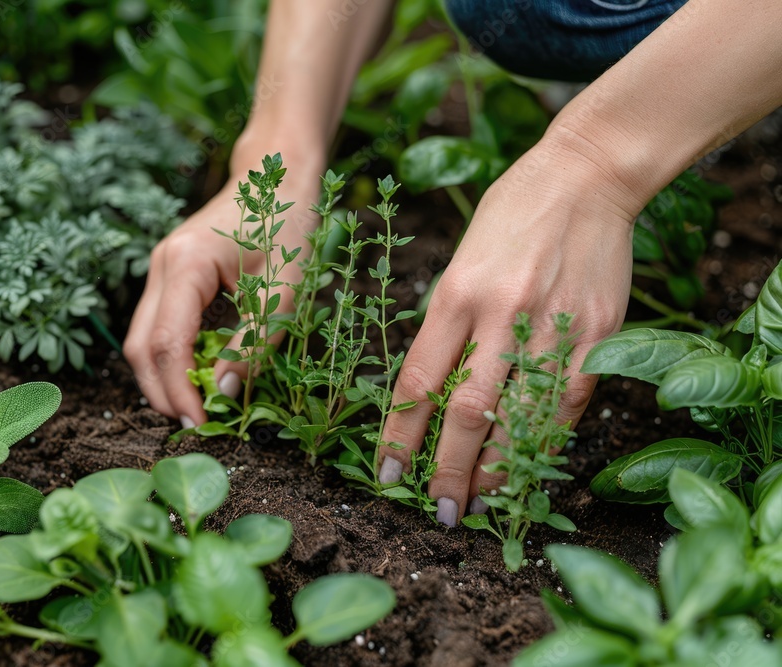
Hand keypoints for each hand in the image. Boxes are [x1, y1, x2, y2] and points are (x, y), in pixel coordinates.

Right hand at [125, 167, 320, 427]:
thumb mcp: (284, 289)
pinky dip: (171, 357)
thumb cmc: (288, 223)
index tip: (202, 425)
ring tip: (199, 406)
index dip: (179, 391)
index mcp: (187, 264)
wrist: (277, 175)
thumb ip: (253, 342)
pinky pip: (156, 325)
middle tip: (197, 425)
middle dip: (163, 393)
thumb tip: (224, 392)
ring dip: (164, 378)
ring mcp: (159, 268)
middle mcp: (161, 265)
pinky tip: (200, 374)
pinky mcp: (168, 275)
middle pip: (140, 347)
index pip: (166, 343)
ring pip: (141, 339)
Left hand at [376, 140, 638, 526]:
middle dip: (448, 471)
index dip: (399, 436)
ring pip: (520, 417)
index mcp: (455, 293)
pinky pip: (568, 400)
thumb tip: (433, 392)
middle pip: (466, 412)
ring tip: (482, 502)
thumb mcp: (459, 262)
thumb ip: (448, 323)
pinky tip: (531, 463)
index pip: (418, 381)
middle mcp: (500, 313)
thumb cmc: (511, 215)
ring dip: (499, 470)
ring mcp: (552, 322)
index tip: (387, 473)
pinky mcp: (597, 330)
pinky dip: (547, 438)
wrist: (585, 175)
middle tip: (438, 510)